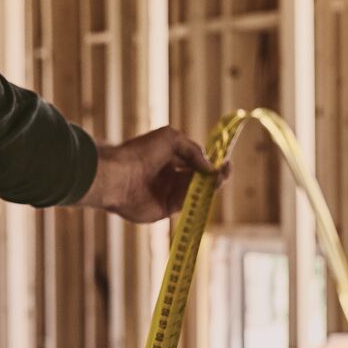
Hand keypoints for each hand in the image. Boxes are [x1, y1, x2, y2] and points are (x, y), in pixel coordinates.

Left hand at [77, 126, 228, 223]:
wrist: (120, 175)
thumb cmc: (141, 152)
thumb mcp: (171, 138)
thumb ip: (193, 150)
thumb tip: (209, 166)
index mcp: (168, 158)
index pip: (194, 161)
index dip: (209, 161)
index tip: (224, 160)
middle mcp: (169, 176)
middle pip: (198, 178)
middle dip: (214, 174)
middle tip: (226, 169)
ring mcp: (168, 193)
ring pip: (195, 191)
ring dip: (210, 185)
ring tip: (220, 176)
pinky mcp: (166, 209)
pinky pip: (188, 204)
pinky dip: (199, 198)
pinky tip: (209, 190)